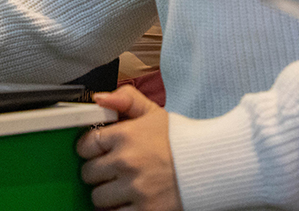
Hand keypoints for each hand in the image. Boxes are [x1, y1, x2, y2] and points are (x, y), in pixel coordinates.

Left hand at [76, 85, 181, 210]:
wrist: (212, 166)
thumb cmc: (181, 141)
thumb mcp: (154, 113)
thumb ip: (126, 100)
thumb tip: (99, 98)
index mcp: (126, 136)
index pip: (86, 144)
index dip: (89, 148)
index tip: (96, 151)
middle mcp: (127, 162)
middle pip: (89, 173)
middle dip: (97, 172)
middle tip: (111, 170)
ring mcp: (135, 188)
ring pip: (98, 197)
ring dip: (106, 194)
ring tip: (121, 187)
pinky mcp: (144, 210)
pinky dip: (119, 210)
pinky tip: (129, 201)